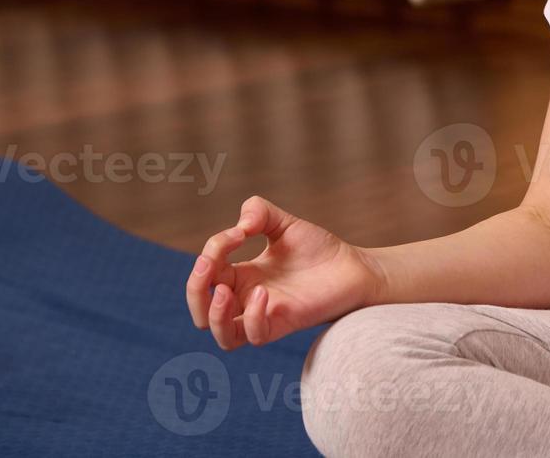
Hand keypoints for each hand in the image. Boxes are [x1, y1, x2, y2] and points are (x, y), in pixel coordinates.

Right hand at [186, 195, 382, 349]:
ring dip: (213, 314)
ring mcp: (265, 314)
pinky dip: (251, 317)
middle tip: (209, 264)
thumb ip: (258, 212)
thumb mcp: (284, 223)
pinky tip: (263, 293)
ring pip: (221, 335)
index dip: (214, 248)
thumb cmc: (319, 249)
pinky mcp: (285, 324)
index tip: (242, 231)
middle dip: (195, 289)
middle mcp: (247, 298)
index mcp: (242, 275)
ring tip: (224, 289)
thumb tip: (240, 226)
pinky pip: (254, 336)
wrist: (354, 266)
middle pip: (200, 310)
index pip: (207, 271)